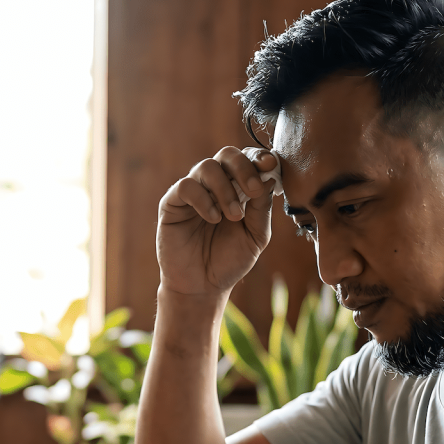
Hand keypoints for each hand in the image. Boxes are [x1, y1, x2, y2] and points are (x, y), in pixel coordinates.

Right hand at [156, 147, 276, 296]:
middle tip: (253, 191)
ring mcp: (193, 193)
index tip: (271, 166)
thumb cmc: (229, 261)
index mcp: (238, 189)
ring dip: (225, 190)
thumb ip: (262, 208)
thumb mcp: (256, 236)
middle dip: (244, 168)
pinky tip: (213, 219)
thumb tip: (269, 176)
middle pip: (227, 155)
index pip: (248, 161)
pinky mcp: (172, 204)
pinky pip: (186, 186)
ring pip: (207, 166)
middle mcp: (215, 186)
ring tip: (233, 216)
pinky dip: (204, 200)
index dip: (259, 158)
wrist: (203, 288)